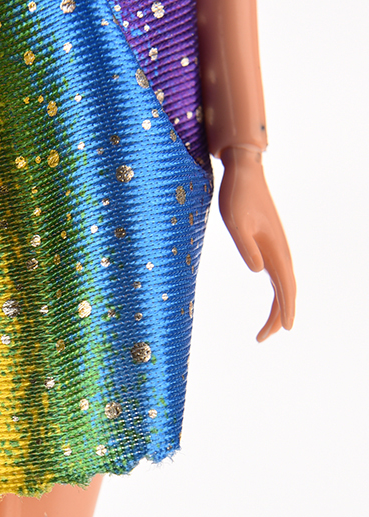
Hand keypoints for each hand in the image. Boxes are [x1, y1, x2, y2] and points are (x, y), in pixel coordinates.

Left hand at [218, 146, 295, 341]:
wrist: (244, 172)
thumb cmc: (236, 197)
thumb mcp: (235, 222)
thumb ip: (246, 246)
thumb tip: (258, 270)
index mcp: (275, 249)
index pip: (284, 287)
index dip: (284, 310)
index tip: (282, 330)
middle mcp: (280, 251)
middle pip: (286, 291)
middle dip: (278, 316)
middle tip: (263, 339)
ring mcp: (277, 248)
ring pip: (283, 284)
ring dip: (278, 307)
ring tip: (265, 330)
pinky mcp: (270, 244)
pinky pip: (278, 274)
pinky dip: (278, 291)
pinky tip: (273, 299)